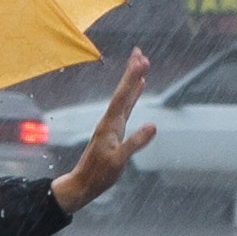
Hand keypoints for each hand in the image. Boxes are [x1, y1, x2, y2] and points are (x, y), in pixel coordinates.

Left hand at [51, 51, 158, 214]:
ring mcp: (112, 124)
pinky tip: (139, 88)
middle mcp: (110, 120)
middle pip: (123, 90)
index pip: (124, 96)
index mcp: (110, 125)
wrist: (83, 183)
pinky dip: (133, 94)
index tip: (142, 61)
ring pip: (125, 96)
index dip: (133, 78)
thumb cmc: (99, 174)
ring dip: (133, 79)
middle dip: (131, 71)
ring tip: (140, 63)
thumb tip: (153, 126)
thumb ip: (135, 143)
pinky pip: (127, 106)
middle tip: (139, 52)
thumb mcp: (119, 161)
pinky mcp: (115, 129)